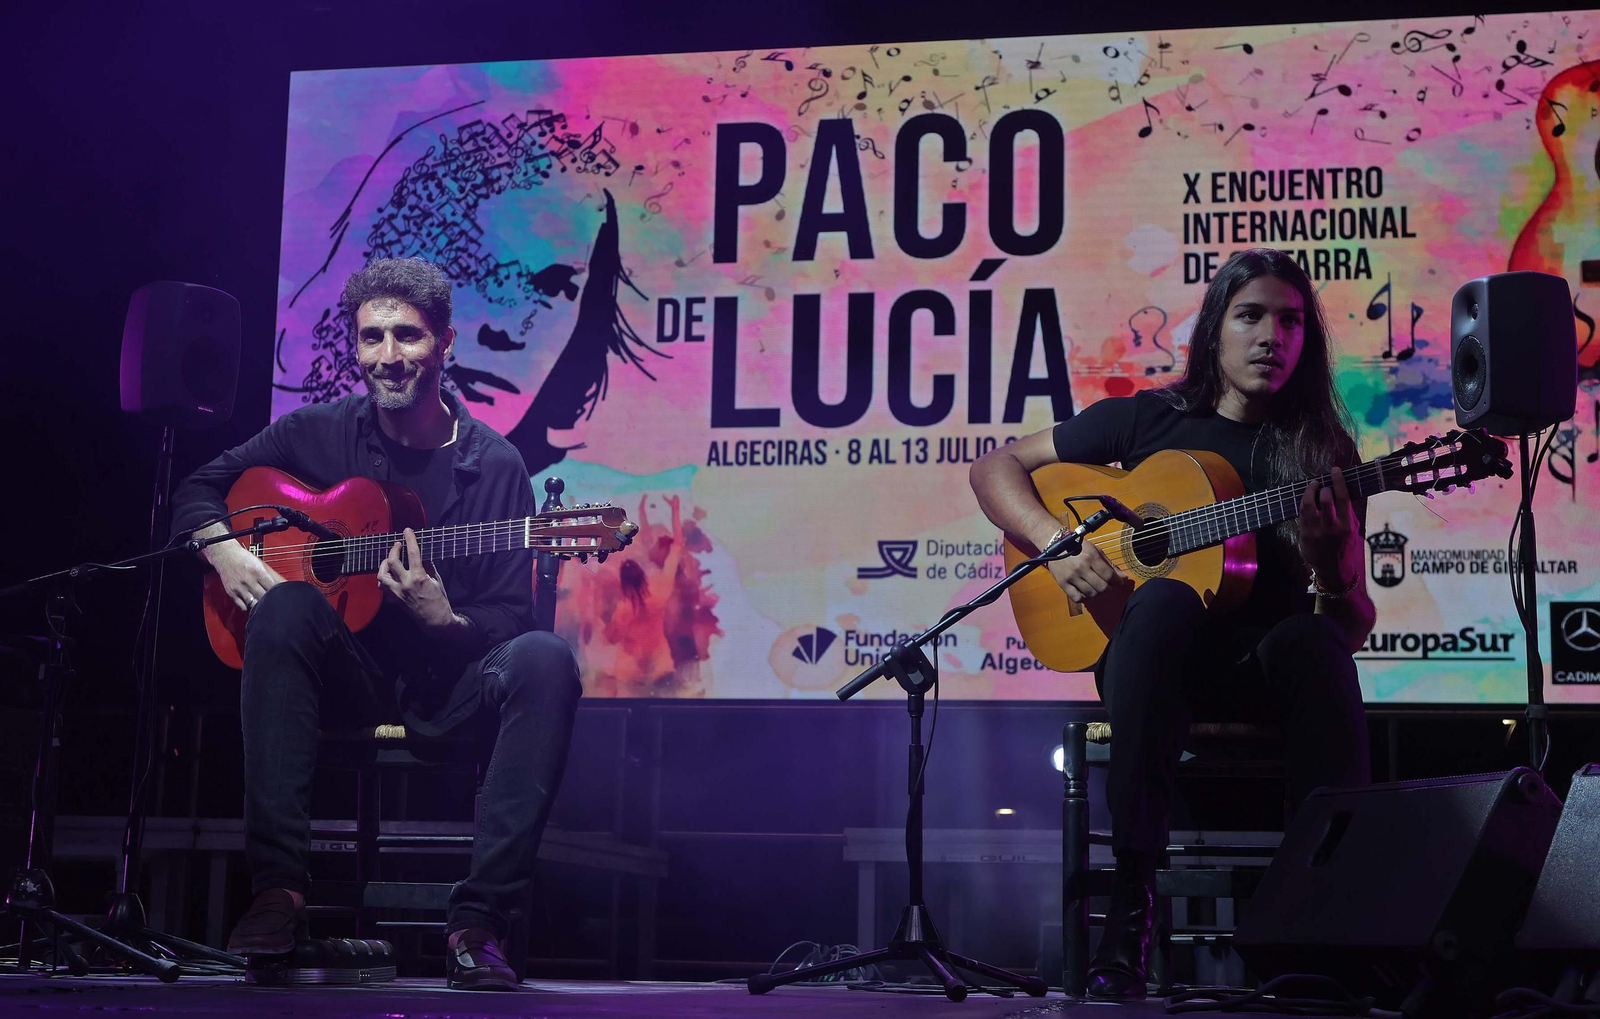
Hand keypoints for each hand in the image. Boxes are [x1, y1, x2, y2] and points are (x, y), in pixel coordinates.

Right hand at [206, 541, 285, 613]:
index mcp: (258, 572)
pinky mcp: (231, 593)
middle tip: (273, 602)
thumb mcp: (260, 563)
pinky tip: (252, 603)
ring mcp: (239, 587)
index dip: (278, 593)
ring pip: (253, 603)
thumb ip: (271, 575)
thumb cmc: (243, 558)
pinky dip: (248, 607)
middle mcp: (248, 580)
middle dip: (269, 600)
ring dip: (259, 605)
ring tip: (263, 604)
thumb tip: (283, 583)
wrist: (225, 555)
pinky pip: (242, 606)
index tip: (281, 596)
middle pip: (263, 596)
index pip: (272, 587)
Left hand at [377, 528, 455, 627]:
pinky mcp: (394, 600)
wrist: (435, 620)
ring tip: (389, 560)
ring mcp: (397, 593)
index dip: (410, 539)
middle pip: (392, 561)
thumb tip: (421, 554)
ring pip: (382, 575)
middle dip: (394, 549)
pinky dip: (384, 579)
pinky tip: (389, 575)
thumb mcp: (437, 580)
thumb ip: (427, 566)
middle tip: (398, 545)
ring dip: (384, 564)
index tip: (408, 530)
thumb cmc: (439, 600)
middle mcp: (406, 584)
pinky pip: (383, 587)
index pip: (413, 553)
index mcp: (419, 577)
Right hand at [1045, 529, 1133, 606]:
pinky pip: (1077, 598)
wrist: (1054, 545)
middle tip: (1107, 586)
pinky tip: (1085, 591)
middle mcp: (1081, 568)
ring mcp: (1071, 577)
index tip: (1118, 582)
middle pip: (1101, 587)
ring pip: (1091, 594)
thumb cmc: (1077, 547)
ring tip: (1096, 587)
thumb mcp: (1095, 551)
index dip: (1117, 581)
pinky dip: (1084, 597)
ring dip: (1097, 593)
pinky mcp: (1063, 583)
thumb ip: (1110, 564)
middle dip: (1108, 589)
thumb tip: (1124, 578)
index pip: (1109, 575)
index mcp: (1091, 557)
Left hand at [1299, 465, 1361, 588]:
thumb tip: (1345, 490)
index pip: (1343, 498)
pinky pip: (1301, 513)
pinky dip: (1304, 502)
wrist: (1332, 569)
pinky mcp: (1304, 534)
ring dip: (1310, 491)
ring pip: (1309, 505)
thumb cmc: (1345, 546)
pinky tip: (1307, 497)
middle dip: (1323, 487)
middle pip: (1325, 499)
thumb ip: (1348, 512)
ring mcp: (1315, 531)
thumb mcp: (1353, 529)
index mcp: (1346, 525)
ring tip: (1313, 485)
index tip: (1335, 470)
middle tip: (1323, 483)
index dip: (1338, 481)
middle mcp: (1331, 528)